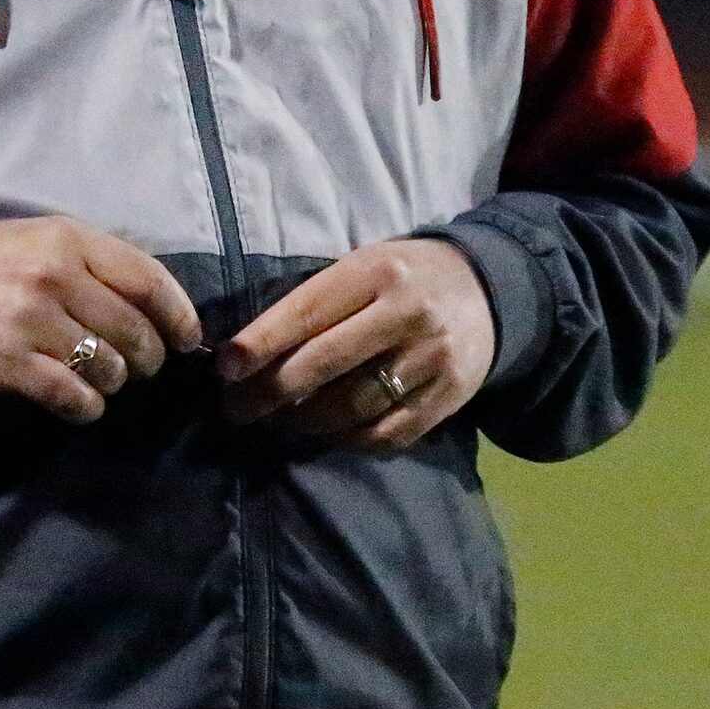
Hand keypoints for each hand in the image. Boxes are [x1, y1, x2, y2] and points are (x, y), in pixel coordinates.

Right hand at [0, 217, 203, 423]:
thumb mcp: (37, 241)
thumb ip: (92, 262)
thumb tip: (152, 302)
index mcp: (68, 239)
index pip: (148, 278)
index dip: (178, 314)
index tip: (187, 337)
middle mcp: (56, 277)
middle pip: (135, 330)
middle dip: (148, 357)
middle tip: (140, 366)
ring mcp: (34, 322)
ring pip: (109, 367)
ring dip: (114, 381)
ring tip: (101, 378)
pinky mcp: (13, 364)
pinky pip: (74, 396)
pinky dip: (86, 406)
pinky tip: (80, 403)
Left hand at [218, 238, 493, 450]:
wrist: (484, 289)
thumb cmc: (399, 278)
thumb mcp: (360, 268)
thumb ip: (314, 303)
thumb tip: (247, 352)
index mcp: (374, 271)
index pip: (307, 311)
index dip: (262, 343)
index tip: (225, 369)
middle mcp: (406, 313)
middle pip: (325, 362)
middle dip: (271, 391)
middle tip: (235, 410)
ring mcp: (432, 357)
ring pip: (354, 405)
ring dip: (306, 421)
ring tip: (278, 422)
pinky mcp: (451, 396)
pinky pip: (389, 433)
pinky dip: (351, 440)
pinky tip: (328, 434)